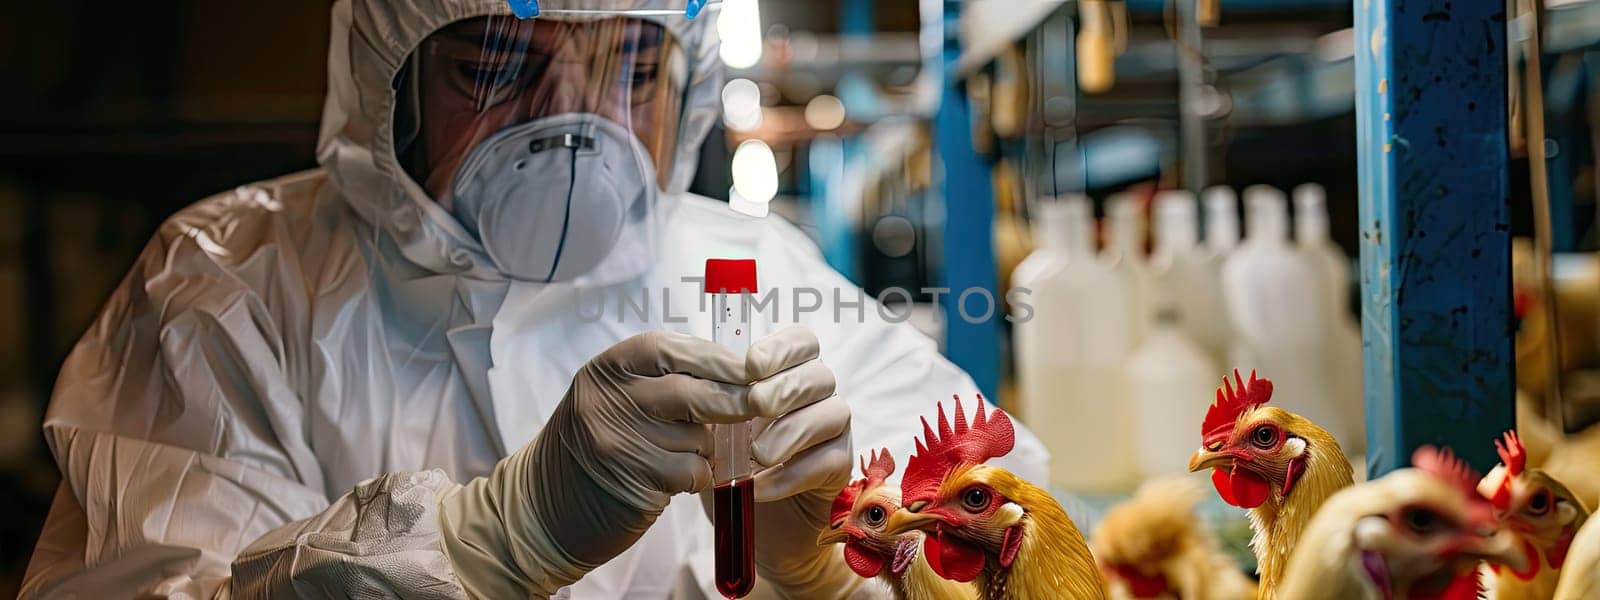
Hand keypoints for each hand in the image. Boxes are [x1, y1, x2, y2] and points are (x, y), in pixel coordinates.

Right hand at [442, 329, 824, 596]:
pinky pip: (691, 472)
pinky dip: (698, 475)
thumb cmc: (595, 445)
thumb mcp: (615, 397)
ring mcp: (618, 442)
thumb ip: (662, 379)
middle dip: (733, 399)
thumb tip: (734, 369)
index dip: (716, 358)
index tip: (753, 366)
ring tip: (686, 452)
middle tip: (760, 403)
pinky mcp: (633, 482)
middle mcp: (609, 400)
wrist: (542, 507)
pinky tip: (679, 479)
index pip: (672, 350)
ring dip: (708, 446)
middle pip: (691, 391)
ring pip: (697, 436)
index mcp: (608, 369)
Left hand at [703, 327, 855, 596]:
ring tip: (757, 454)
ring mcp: (833, 431)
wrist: (753, 520)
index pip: (802, 342)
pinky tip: (762, 487)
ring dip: (791, 431)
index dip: (781, 348)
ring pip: (832, 412)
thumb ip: (715, 402)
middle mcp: (818, 396)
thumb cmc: (732, 462)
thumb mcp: (714, 428)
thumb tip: (698, 380)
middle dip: (785, 387)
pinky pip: (829, 461)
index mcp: (788, 373)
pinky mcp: (840, 468)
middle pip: (819, 374)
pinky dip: (793, 474)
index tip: (751, 365)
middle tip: (755, 405)